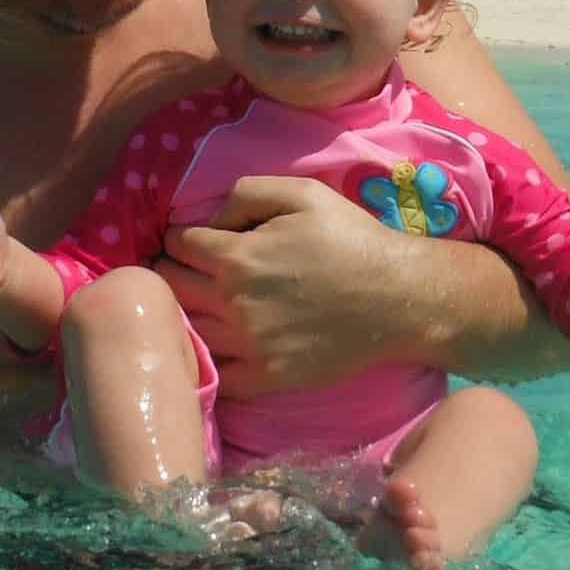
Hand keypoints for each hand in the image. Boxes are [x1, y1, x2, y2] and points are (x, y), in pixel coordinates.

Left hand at [158, 175, 412, 398]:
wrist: (398, 299)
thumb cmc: (352, 240)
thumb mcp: (303, 193)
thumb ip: (246, 194)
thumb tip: (209, 220)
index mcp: (236, 256)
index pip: (176, 245)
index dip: (179, 238)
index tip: (190, 241)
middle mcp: (232, 302)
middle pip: (170, 289)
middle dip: (171, 273)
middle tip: (186, 270)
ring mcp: (247, 345)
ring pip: (185, 330)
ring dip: (184, 314)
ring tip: (199, 304)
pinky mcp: (266, 377)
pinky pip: (215, 374)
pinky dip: (206, 360)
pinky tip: (217, 343)